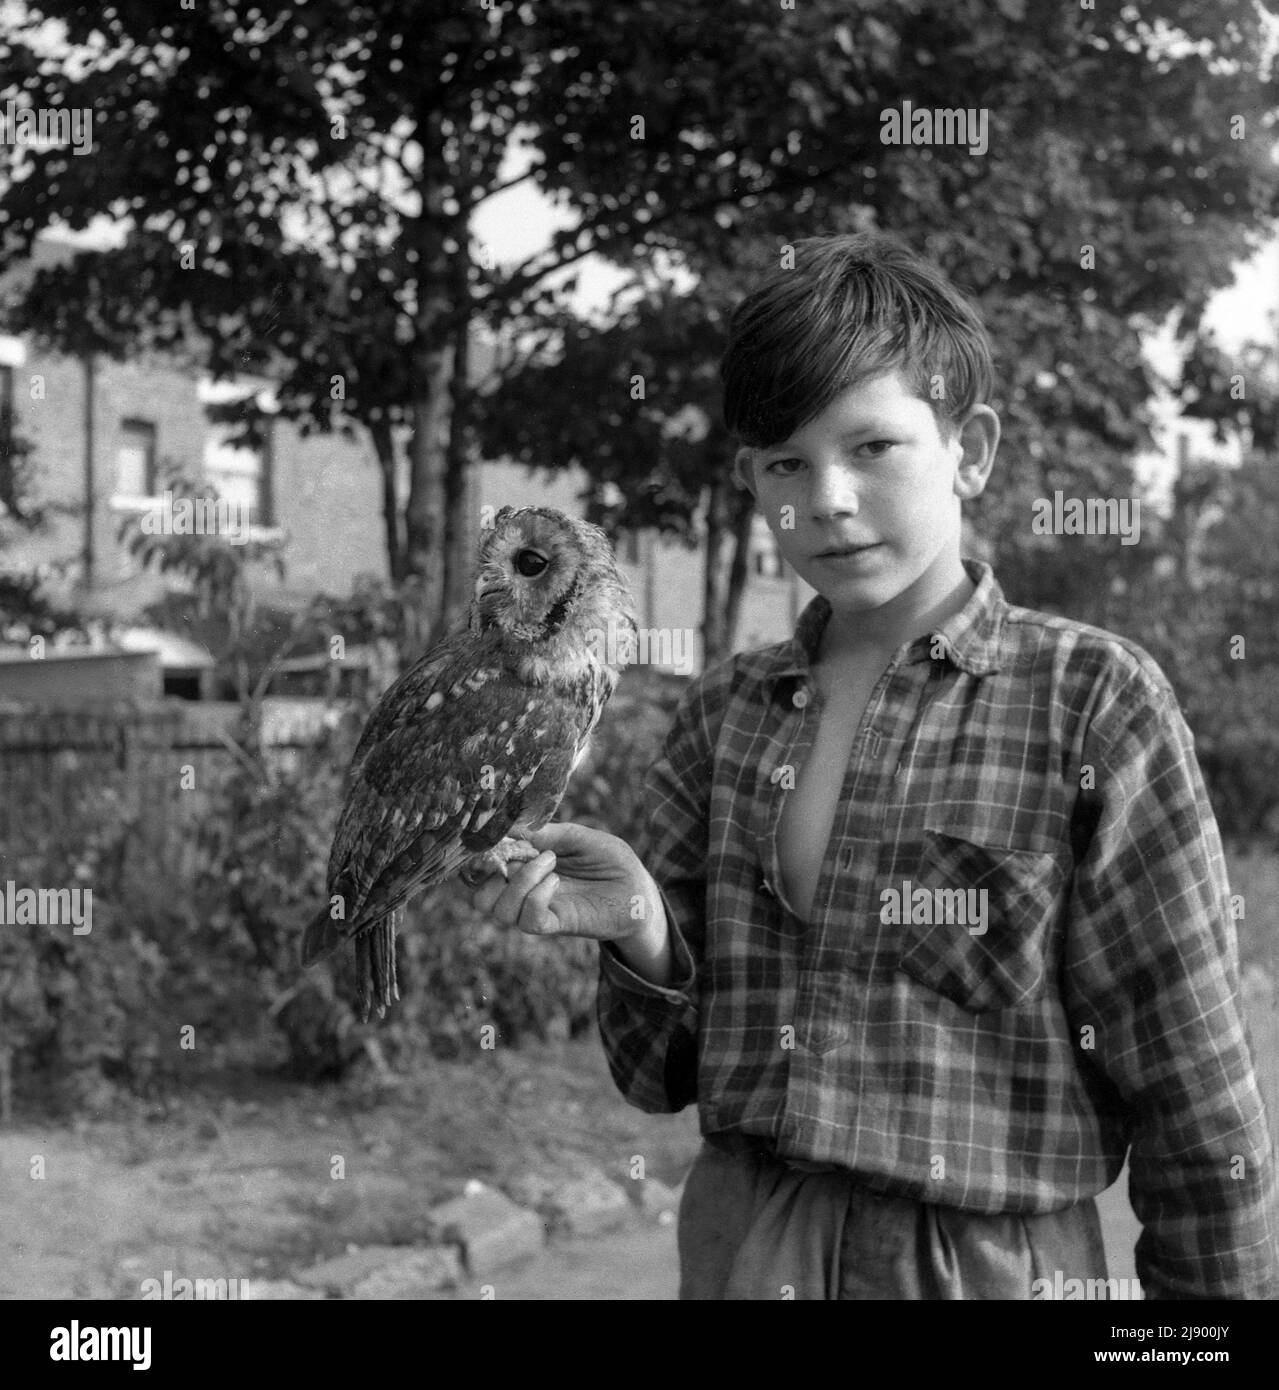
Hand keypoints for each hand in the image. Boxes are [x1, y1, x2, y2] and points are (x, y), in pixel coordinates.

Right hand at [465, 821, 664, 945]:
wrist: (640, 890)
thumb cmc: (610, 860)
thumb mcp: (580, 837)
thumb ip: (548, 833)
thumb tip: (514, 827)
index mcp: (525, 866)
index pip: (484, 868)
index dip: (479, 855)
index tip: (491, 838)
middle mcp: (526, 890)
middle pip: (480, 894)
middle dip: (490, 871)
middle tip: (519, 853)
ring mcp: (539, 908)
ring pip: (497, 908)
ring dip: (519, 881)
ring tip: (551, 863)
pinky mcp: (556, 924)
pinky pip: (528, 920)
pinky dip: (536, 897)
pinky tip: (557, 881)